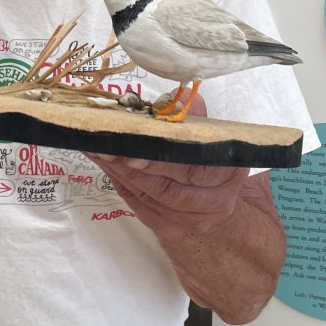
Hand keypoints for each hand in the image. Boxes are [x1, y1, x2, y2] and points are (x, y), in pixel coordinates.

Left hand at [87, 87, 248, 235]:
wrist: (215, 204)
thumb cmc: (210, 160)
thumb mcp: (211, 136)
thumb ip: (195, 118)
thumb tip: (178, 99)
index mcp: (229, 173)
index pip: (196, 168)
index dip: (164, 158)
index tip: (138, 140)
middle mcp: (214, 203)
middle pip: (168, 188)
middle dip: (132, 166)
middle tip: (106, 145)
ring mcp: (188, 219)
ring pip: (148, 196)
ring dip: (118, 171)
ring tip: (96, 148)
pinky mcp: (165, 226)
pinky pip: (136, 202)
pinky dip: (117, 180)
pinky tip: (101, 161)